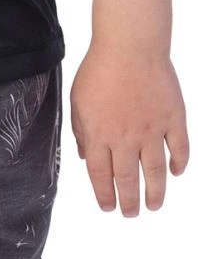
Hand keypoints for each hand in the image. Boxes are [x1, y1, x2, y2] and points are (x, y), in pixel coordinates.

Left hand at [70, 43, 188, 214]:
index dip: (104, 195)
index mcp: (99, 134)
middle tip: (131, 214)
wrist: (129, 45)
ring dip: (155, 193)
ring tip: (154, 205)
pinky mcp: (173, 119)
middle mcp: (126, 138)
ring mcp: (152, 130)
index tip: (108, 207)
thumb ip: (80, 130)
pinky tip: (176, 173)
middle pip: (127, 179)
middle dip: (129, 202)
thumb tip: (84, 156)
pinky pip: (180, 149)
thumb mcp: (78, 99)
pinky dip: (179, 164)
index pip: (101, 175)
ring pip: (155, 172)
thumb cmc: (99, 68)